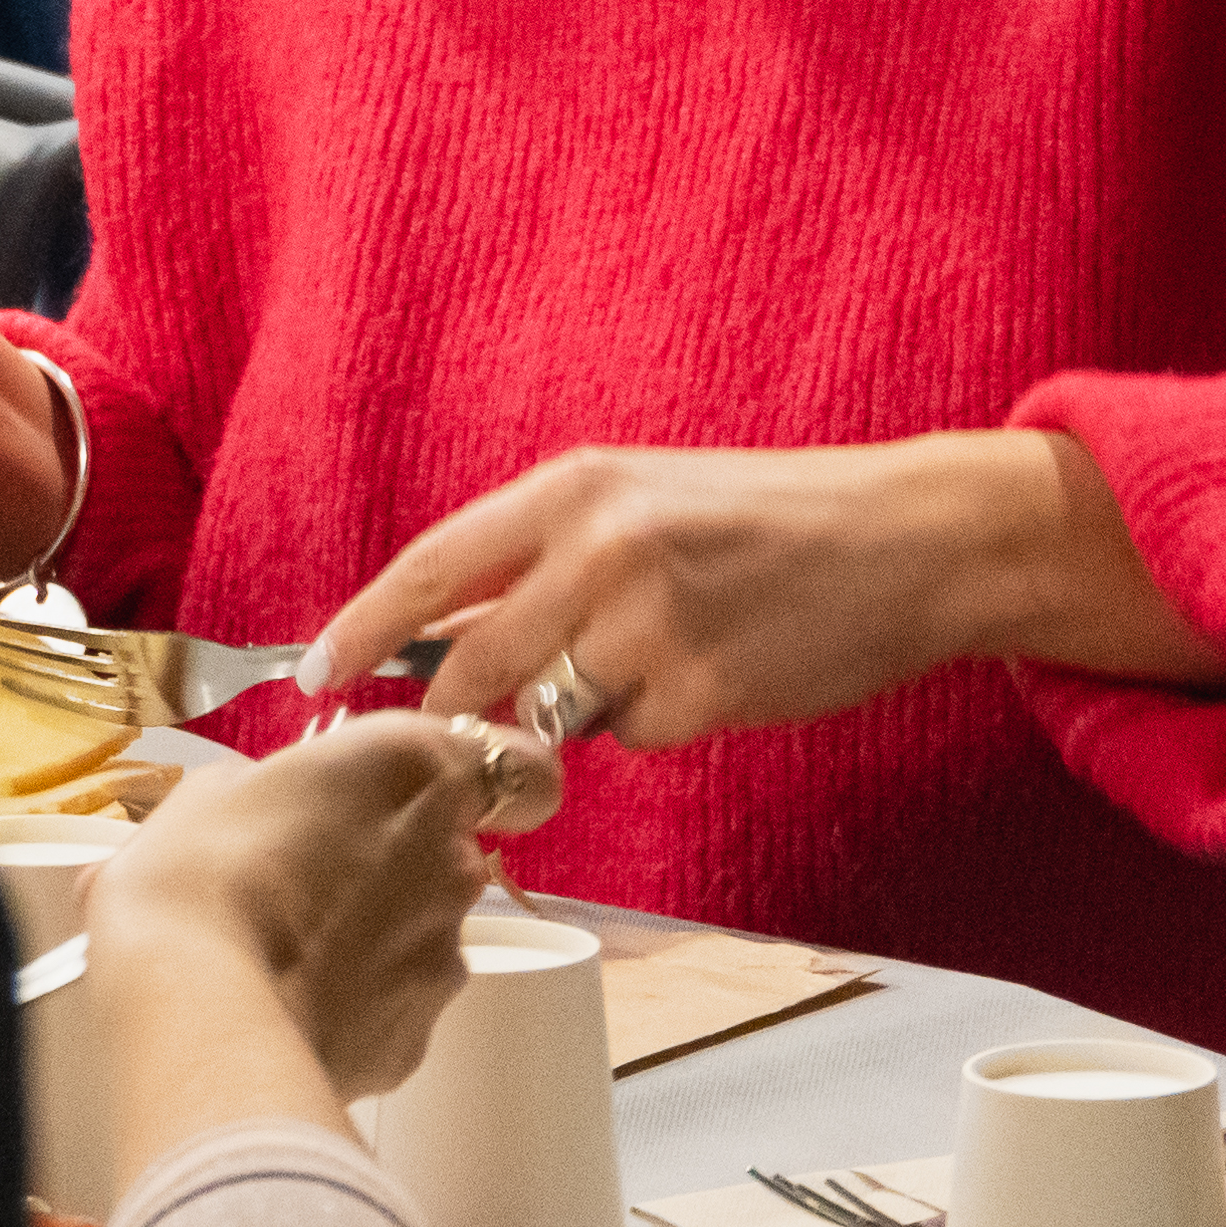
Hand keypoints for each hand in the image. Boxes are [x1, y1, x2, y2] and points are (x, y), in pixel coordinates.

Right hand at [84, 714, 494, 1107]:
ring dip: (372, 941)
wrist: (191, 1012)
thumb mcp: (219, 790)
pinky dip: (355, 1010)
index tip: (452, 797)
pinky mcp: (417, 1037)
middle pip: (455, 856)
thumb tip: (279, 807)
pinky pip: (394, 1011)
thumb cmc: (199, 879)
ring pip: (423, 937)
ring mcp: (442, 954)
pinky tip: (290, 1009)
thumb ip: (283, 786)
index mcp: (416, 770)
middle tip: (312, 883)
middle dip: (399, 868)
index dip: (497, 787)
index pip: (523, 770)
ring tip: (284, 957)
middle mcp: (453, 860)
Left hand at [300, 429, 1225, 749]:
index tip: (314, 676)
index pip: (434, 566)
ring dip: (579, 715)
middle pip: (473, 663)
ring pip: (554, 713)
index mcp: (579, 488)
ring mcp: (649, 624)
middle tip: (447, 736)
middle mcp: (601, 548)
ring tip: (661, 659)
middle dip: (453, 712)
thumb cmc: (773, 521)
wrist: (910, 537)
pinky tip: (719, 674)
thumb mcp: (647, 504)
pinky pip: (635, 738)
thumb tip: (444, 638)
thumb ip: (549, 562)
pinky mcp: (698, 693)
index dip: (363, 629)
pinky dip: (659, 724)